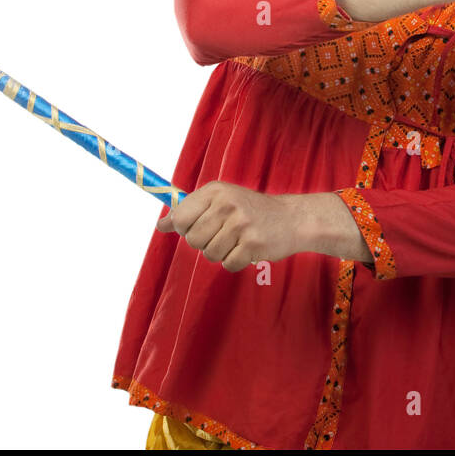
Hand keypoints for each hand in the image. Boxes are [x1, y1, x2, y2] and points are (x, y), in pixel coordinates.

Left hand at [156, 181, 308, 271]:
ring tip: (238, 241)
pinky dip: (236, 262)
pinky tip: (248, 249)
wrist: (292, 218)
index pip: (181, 217)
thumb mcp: (222, 200)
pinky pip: (228, 264)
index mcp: (216, 191)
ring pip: (209, 254)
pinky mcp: (253, 244)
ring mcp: (241, 225)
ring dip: (222, 253)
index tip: (200, 227)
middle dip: (206, 243)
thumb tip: (161, 225)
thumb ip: (191, 211)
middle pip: (193, 240)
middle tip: (224, 234)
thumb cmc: (252, 211)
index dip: (186, 228)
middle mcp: (227, 204)